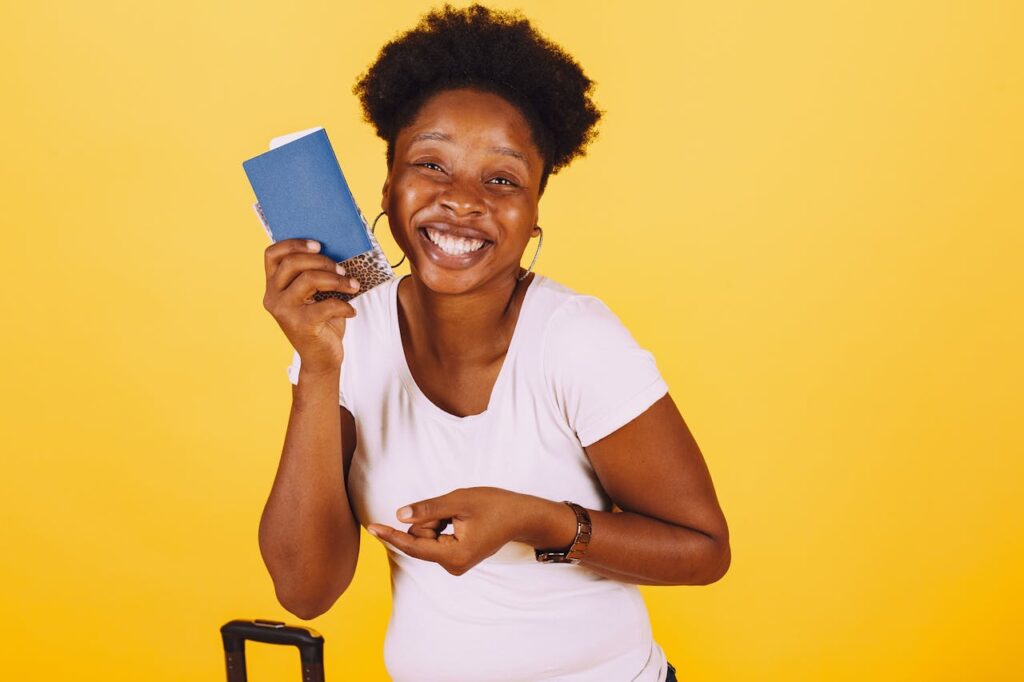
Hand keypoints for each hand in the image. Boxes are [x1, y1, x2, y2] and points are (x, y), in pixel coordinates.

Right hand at [262, 238, 361, 373]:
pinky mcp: (300, 325)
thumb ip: (314, 274)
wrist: (322, 359)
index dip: (293, 244)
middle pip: (292, 263)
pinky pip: (326, 305)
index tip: (318, 245)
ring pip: (309, 279)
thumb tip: (335, 249)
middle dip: (322, 261)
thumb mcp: (314, 295)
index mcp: (273, 286)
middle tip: (342, 270)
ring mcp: (284, 311)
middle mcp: (273, 297)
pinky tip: (351, 311)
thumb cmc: (321, 322)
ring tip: (353, 286)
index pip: (272, 254)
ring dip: (337, 280)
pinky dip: (344, 305)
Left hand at [367, 487, 527, 575]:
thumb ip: (428, 509)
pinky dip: (443, 525)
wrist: (522, 517)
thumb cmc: (495, 506)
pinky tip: (463, 521)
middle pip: (419, 538)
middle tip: (457, 511)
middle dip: (430, 520)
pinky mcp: (456, 558)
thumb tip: (399, 515)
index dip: (390, 535)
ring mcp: (455, 564)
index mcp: (453, 556)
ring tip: (464, 516)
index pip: (413, 544)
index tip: (371, 528)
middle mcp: (452, 565)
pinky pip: (436, 539)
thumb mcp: (459, 501)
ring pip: (427, 537)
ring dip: (438, 521)